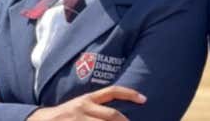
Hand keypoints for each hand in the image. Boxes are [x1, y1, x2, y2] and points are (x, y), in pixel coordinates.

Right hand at [27, 85, 145, 120]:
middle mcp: (84, 107)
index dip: (129, 93)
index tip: (144, 99)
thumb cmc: (65, 114)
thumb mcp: (81, 105)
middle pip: (112, 115)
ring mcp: (79, 120)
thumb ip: (98, 106)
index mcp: (88, 99)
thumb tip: (119, 115)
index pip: (112, 92)